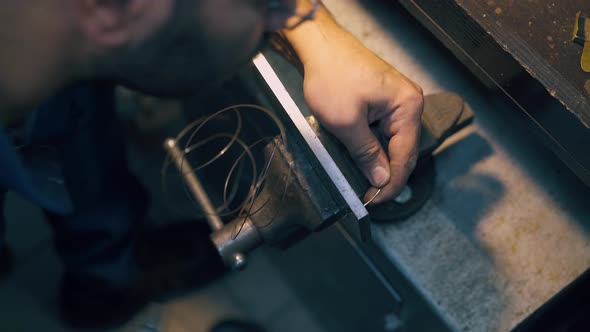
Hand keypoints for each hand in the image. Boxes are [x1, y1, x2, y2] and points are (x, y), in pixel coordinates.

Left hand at [298, 28, 422, 203]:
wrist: (320, 47)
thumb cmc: (332, 75)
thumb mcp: (346, 123)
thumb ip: (366, 154)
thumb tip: (382, 179)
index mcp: (408, 106)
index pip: (405, 156)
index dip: (391, 183)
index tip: (375, 201)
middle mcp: (409, 103)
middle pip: (403, 150)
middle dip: (386, 174)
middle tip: (368, 195)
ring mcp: (397, 101)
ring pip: (392, 142)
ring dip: (378, 161)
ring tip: (363, 180)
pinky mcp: (384, 101)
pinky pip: (383, 131)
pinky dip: (372, 146)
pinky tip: (360, 158)